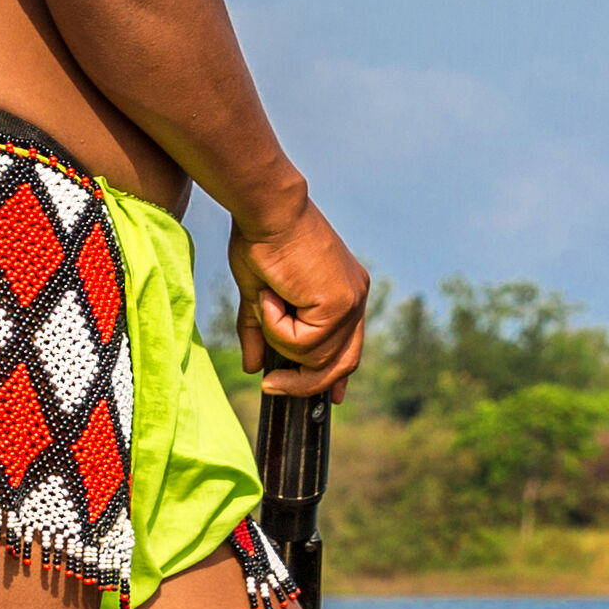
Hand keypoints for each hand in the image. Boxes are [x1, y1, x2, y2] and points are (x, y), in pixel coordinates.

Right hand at [227, 194, 369, 397]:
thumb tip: (253, 368)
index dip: (337, 375)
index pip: (349, 345)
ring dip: (279, 337)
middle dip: (306, 383)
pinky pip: (303, 344)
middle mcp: (355, 298)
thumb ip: (261, 332)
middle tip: (271, 387)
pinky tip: (272, 295)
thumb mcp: (259, 296)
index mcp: (344, 292)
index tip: (332, 399)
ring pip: (315, 357)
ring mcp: (352, 302)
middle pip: (343, 362)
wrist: (267, 209)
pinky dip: (278, 327)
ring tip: (265, 301)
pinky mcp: (339, 305)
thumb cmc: (260, 239)